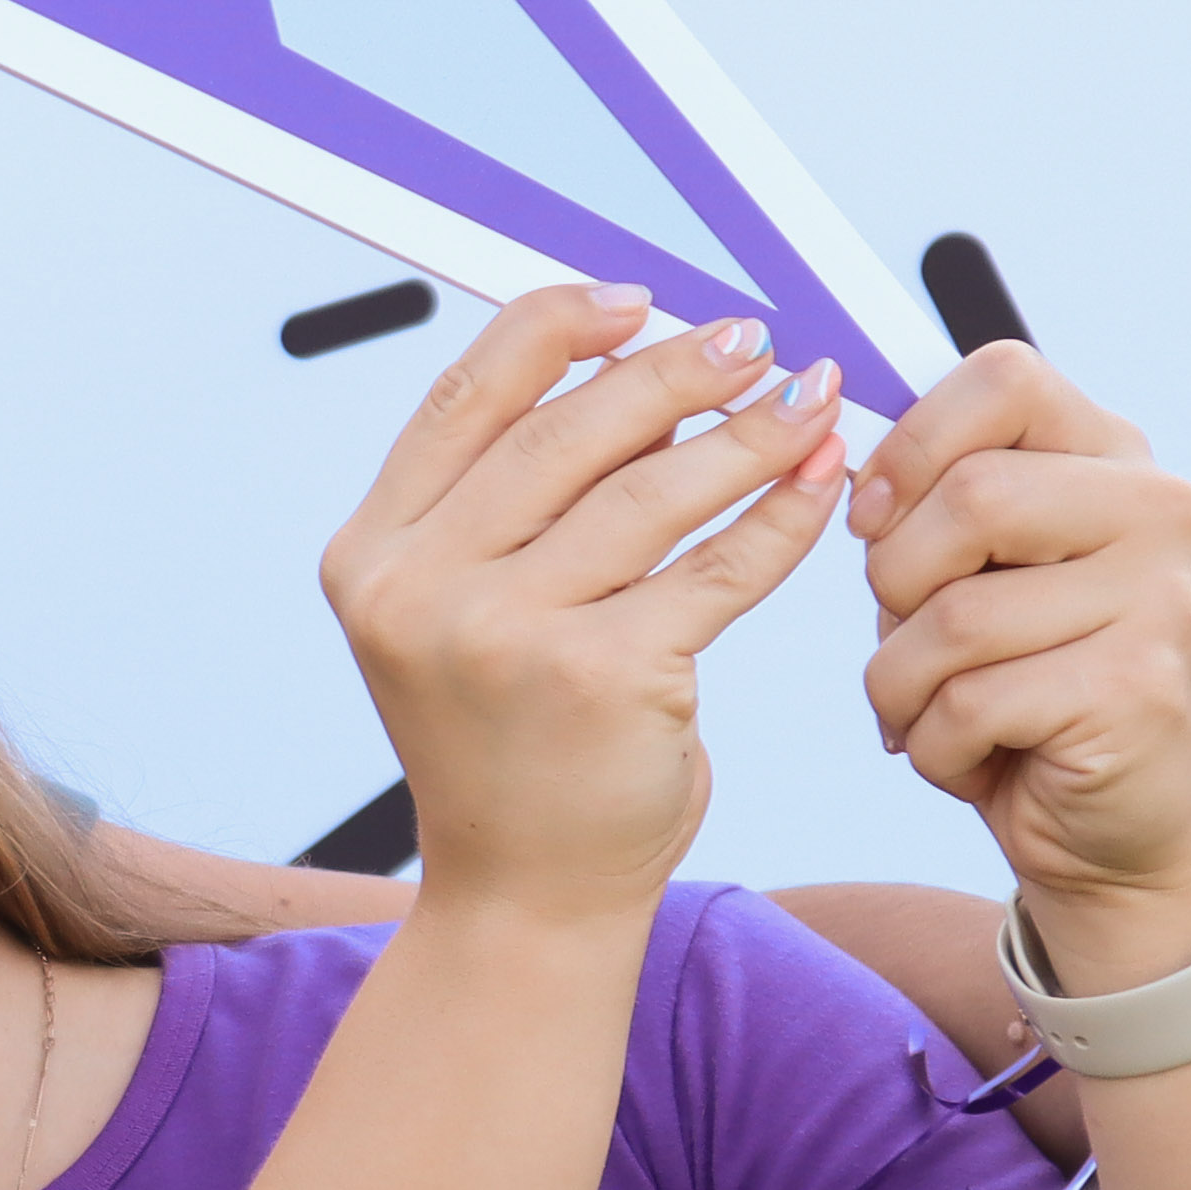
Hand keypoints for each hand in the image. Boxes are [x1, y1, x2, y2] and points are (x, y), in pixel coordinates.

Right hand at [319, 286, 846, 929]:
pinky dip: (781, 517)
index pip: (465, 396)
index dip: (556, 327)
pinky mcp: (603, 677)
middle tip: (749, 344)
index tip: (638, 300)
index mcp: (372, 554)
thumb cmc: (510, 741)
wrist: (524, 890)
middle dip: (674, 371)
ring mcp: (504, 634)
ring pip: (651, 492)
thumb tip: (626, 370)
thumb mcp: (459, 615)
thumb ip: (504, 508)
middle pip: (566, 431)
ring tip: (806, 402)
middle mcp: (419, 587)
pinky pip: (715, 568)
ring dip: (746, 435)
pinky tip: (818, 481)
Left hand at [846, 346, 1190, 982]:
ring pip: (954, 612)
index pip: (1004, 376)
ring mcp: (1160, 600)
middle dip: (894, 579)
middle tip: (912, 631)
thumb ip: (923, 495)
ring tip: (940, 706)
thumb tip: (822, 434)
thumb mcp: (962, 566)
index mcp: (1110, 456)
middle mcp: (1158, 510)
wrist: (1101, 824)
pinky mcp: (1138, 690)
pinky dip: (934, 741)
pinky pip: (969, 699)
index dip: (911, 444)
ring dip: (903, 679)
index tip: (873, 513)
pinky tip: (978, 754)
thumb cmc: (1010, 676)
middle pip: (970, 495)